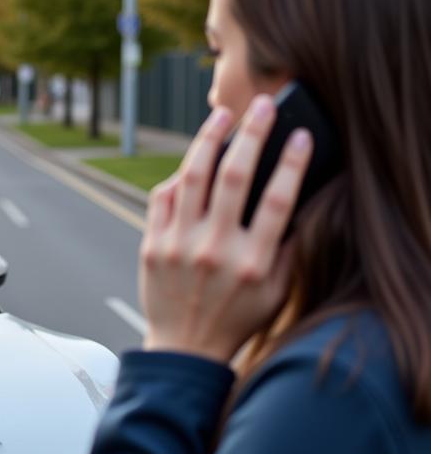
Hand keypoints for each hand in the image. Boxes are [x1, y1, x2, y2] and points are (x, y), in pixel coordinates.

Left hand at [139, 95, 312, 364]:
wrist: (183, 348)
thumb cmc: (237, 317)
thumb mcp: (275, 291)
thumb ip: (286, 247)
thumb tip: (299, 195)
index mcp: (251, 263)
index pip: (277, 201)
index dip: (292, 163)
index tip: (302, 135)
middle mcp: (213, 251)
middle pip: (234, 176)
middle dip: (252, 134)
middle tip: (262, 105)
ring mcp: (178, 246)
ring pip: (192, 177)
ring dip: (208, 139)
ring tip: (222, 115)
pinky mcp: (152, 246)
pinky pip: (163, 198)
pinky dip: (178, 175)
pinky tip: (192, 159)